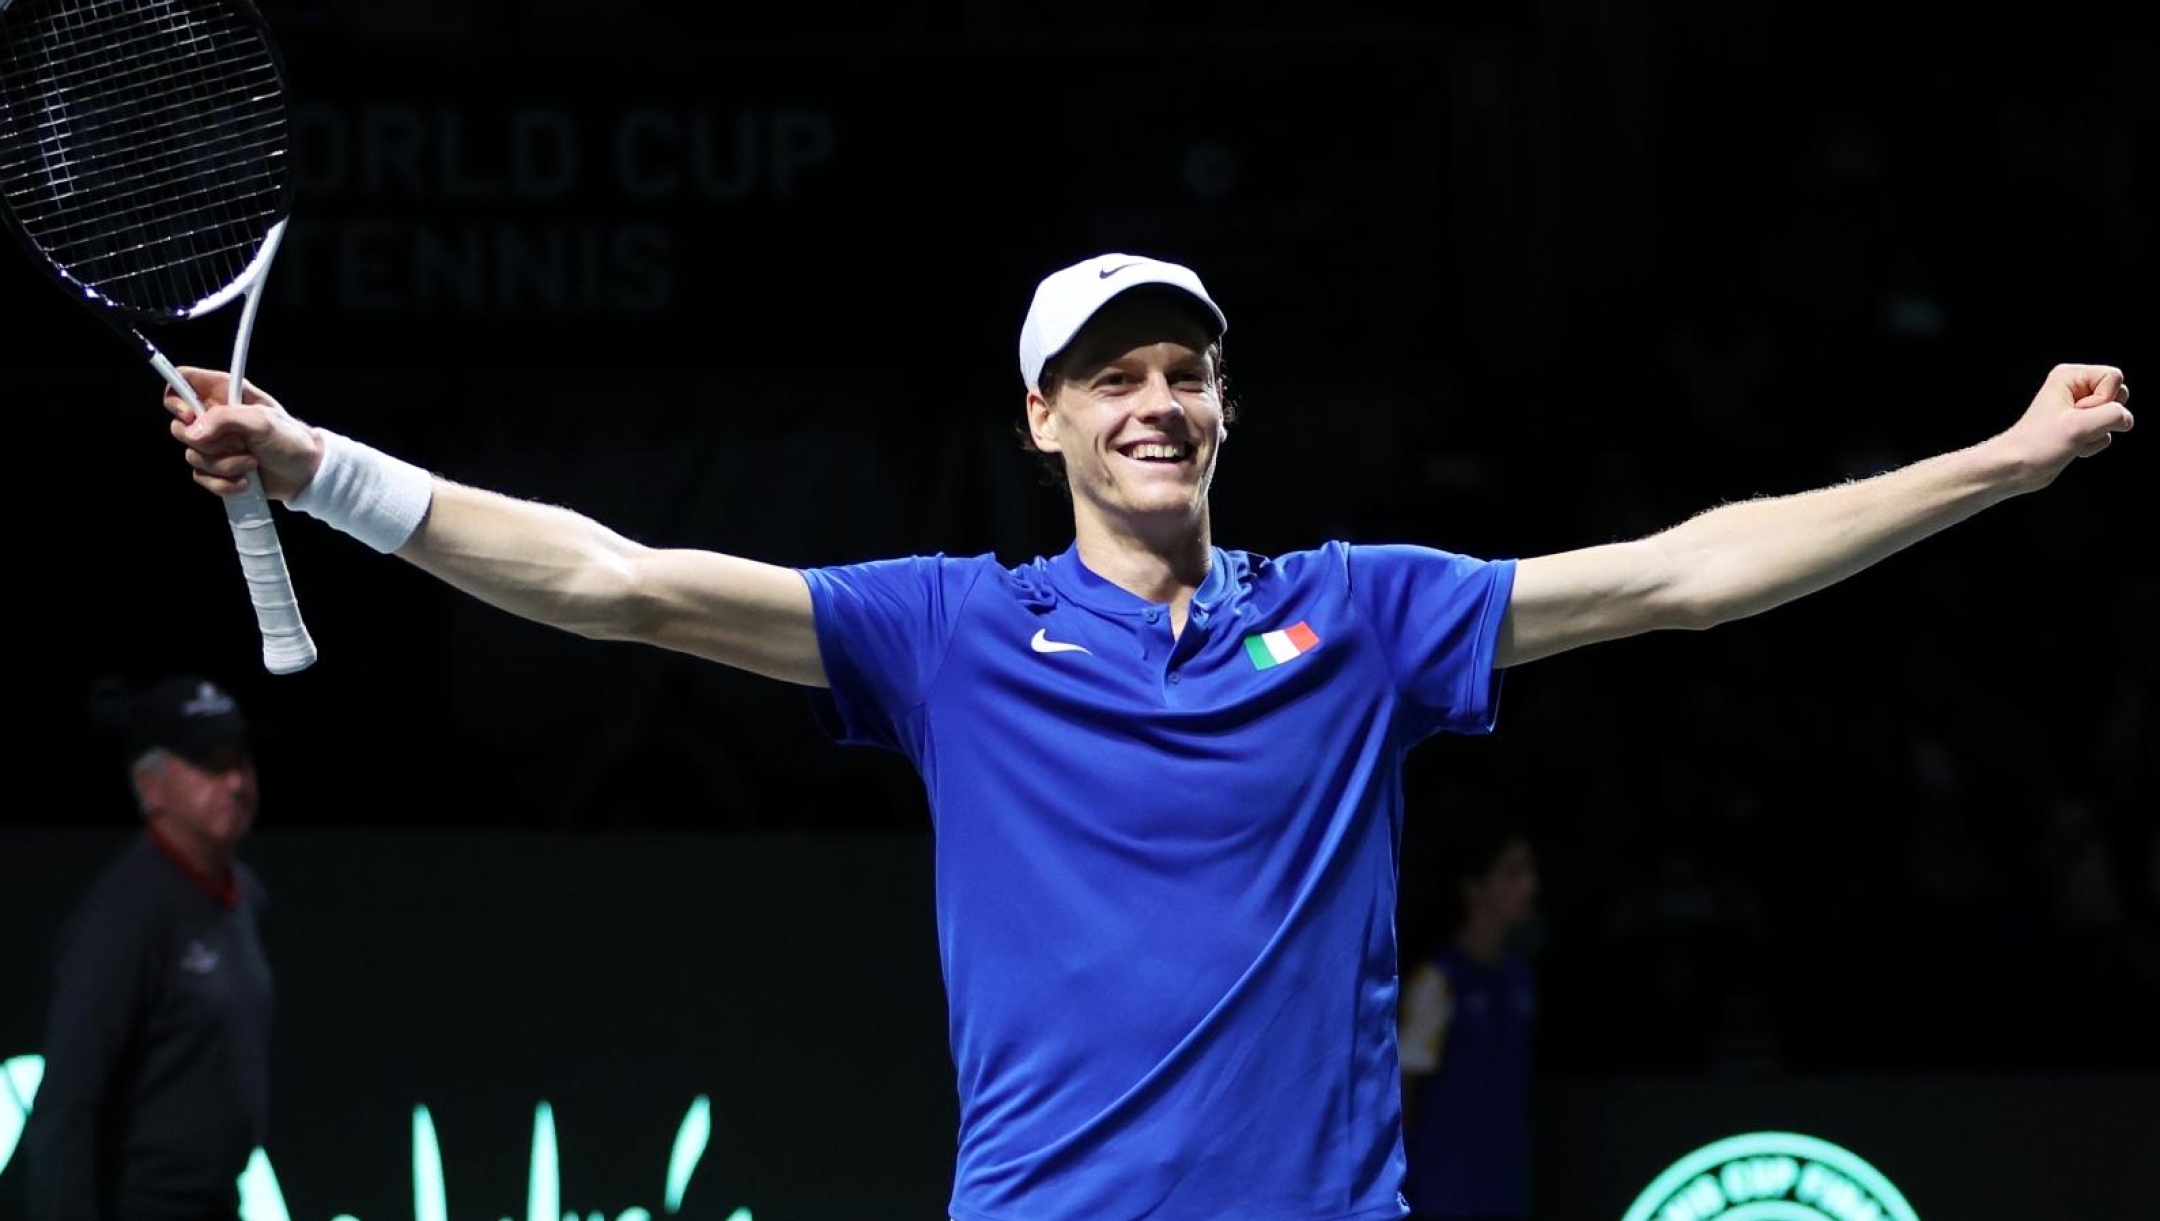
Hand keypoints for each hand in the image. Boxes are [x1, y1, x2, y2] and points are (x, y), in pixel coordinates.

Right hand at [164, 367, 322, 500]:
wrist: (306, 473)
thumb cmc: (290, 439)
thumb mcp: (261, 421)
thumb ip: (225, 419)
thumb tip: (193, 433)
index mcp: (223, 394)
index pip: (182, 382)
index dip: (177, 398)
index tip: (190, 415)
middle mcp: (214, 418)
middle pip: (180, 427)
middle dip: (208, 443)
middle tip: (239, 443)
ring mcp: (215, 445)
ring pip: (193, 456)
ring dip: (224, 465)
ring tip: (252, 462)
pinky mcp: (217, 469)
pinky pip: (202, 477)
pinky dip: (224, 483)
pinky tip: (246, 481)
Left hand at [1994, 363, 2133, 490]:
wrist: (2016, 468)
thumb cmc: (2038, 444)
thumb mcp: (2081, 425)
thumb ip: (2114, 415)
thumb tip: (2126, 419)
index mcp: (2070, 376)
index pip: (2114, 377)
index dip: (2103, 399)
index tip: (2077, 413)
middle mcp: (2075, 388)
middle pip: (2119, 395)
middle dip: (2103, 417)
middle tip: (2075, 426)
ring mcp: (2078, 408)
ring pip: (2114, 416)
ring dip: (2098, 434)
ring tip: (2072, 439)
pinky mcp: (2080, 427)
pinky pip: (2106, 432)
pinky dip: (2093, 444)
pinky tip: (2073, 448)